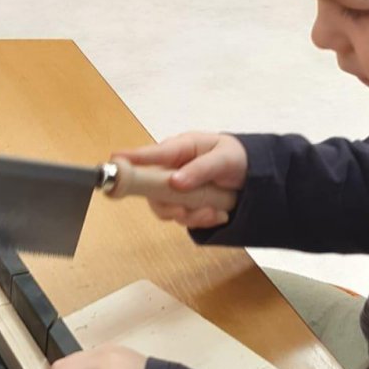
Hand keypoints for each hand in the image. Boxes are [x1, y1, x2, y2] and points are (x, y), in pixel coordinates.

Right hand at [110, 131, 247, 228]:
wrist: (254, 175)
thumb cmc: (237, 157)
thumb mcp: (224, 159)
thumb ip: (200, 169)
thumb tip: (174, 182)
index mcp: (180, 148)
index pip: (151, 154)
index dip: (131, 159)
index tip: (115, 161)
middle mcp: (172, 168)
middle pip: (150, 189)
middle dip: (168, 204)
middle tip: (183, 211)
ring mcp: (176, 187)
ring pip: (165, 208)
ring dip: (189, 215)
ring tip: (214, 212)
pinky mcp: (185, 204)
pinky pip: (182, 218)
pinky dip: (200, 220)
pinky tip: (219, 214)